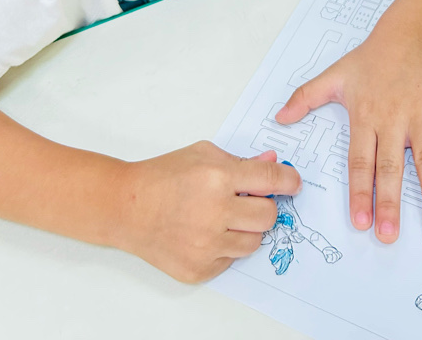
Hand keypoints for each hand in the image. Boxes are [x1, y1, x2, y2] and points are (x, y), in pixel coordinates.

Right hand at [116, 141, 300, 281]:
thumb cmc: (163, 176)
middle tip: (250, 201)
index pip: (270, 180)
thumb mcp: (203, 154)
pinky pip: (230, 260)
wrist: (127, 207)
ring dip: (245, 229)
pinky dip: (224, 247)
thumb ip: (241, 160)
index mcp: (218, 178)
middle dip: (264, 207)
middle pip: (268, 216)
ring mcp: (207, 245)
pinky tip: (205, 232)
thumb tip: (272, 162)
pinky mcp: (200, 269)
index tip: (293, 184)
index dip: (288, 181)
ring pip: (253, 242)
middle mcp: (215, 213)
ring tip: (222, 217)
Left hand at [276, 30, 421, 242]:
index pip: (360, 161)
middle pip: (391, 166)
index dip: (360, 192)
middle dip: (391, 202)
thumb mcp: (333, 75)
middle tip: (390, 235)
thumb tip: (280, 117)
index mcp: (365, 115)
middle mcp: (393, 118)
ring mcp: (420, 114)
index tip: (361, 221)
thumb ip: (305, 97)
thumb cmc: (369, 60)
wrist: (406, 35)